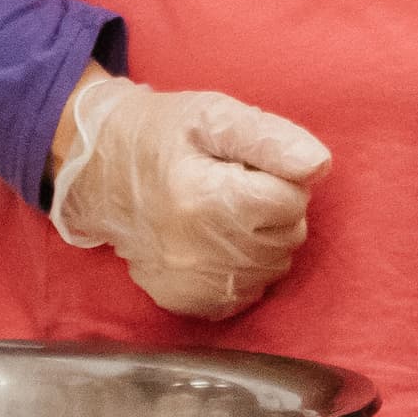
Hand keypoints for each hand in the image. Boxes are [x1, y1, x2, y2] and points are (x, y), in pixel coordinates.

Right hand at [47, 74, 331, 320]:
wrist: (99, 172)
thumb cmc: (161, 135)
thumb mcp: (214, 116)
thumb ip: (271, 138)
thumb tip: (318, 166)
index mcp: (205, 199)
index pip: (290, 202)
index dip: (282, 180)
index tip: (251, 169)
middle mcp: (195, 250)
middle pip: (287, 238)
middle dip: (278, 211)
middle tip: (241, 188)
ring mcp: (187, 282)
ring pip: (272, 269)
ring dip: (265, 242)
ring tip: (230, 214)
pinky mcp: (180, 300)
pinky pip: (244, 295)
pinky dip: (245, 272)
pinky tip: (222, 245)